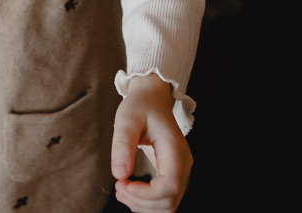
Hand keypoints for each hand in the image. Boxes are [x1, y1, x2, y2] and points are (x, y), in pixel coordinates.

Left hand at [111, 75, 191, 211]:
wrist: (152, 100)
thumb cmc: (140, 107)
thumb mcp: (126, 119)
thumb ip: (122, 145)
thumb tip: (119, 175)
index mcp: (175, 150)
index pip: (169, 186)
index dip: (145, 194)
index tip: (122, 184)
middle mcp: (183, 165)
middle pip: (169, 201)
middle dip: (140, 202)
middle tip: (118, 186)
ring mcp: (180, 172)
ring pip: (168, 206)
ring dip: (143, 206)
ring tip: (121, 189)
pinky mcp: (173, 176)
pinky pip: (165, 200)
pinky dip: (147, 204)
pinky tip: (130, 192)